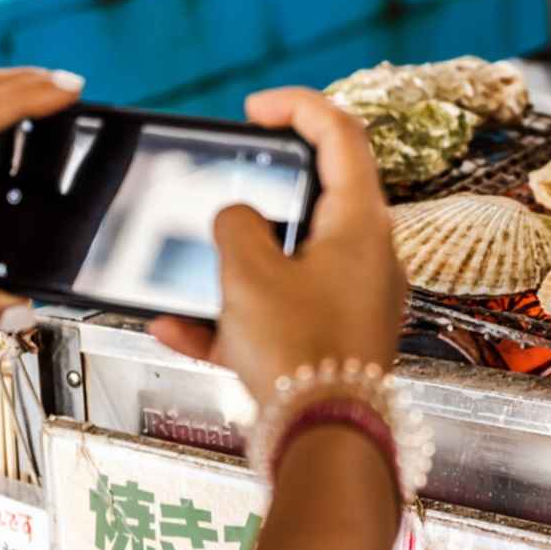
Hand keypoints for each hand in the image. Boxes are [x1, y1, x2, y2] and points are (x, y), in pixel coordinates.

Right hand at [149, 88, 406, 404]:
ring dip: (239, 263)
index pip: (341, 135)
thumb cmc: (301, 354)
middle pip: (320, 196)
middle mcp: (370, 256)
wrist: (326, 442)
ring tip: (193, 270)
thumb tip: (237, 219)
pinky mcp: (336, 340)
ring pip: (292, 260)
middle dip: (266, 187)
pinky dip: (236, 316)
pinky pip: (282, 313)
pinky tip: (180, 330)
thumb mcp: (248, 274)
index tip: (254, 108)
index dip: (297, 107)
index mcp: (362, 223)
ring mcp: (356, 300)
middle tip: (231, 176)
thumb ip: (235, 226)